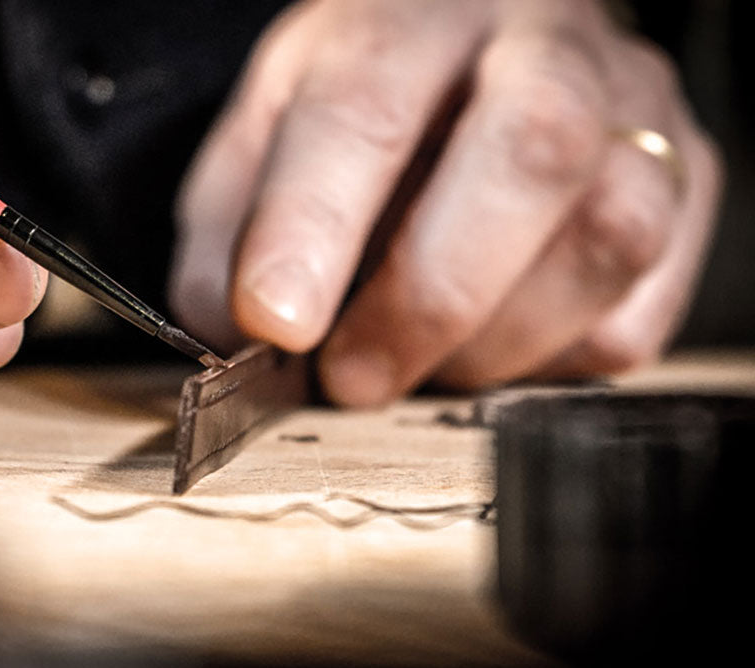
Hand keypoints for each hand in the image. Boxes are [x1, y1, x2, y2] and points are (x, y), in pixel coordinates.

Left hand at [170, 0, 721, 404]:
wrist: (483, 53)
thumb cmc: (365, 106)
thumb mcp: (267, 135)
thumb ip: (233, 228)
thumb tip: (235, 334)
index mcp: (414, 14)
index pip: (368, 104)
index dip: (316, 224)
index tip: (274, 323)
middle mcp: (544, 47)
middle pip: (530, 152)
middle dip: (430, 296)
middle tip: (353, 378)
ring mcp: (635, 112)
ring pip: (608, 236)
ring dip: (493, 342)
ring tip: (419, 360)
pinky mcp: (687, 185)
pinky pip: (636, 311)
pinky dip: (550, 358)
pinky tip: (493, 341)